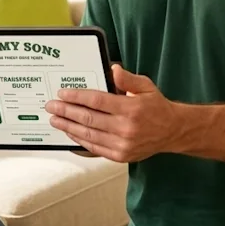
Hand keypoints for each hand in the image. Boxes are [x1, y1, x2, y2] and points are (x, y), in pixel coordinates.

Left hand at [45, 64, 180, 162]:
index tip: (63, 93)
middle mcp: (126, 128)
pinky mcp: (120, 156)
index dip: (77, 97)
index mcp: (131, 108)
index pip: (97, 101)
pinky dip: (80, 140)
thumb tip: (113, 69)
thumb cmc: (157, 107)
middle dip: (66, 111)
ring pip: (88, 134)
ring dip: (68, 127)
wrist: (172, 132)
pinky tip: (70, 132)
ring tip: (55, 120)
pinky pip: (95, 148)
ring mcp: (123, 144)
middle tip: (52, 106)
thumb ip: (127, 78)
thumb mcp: (145, 86)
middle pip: (89, 118)